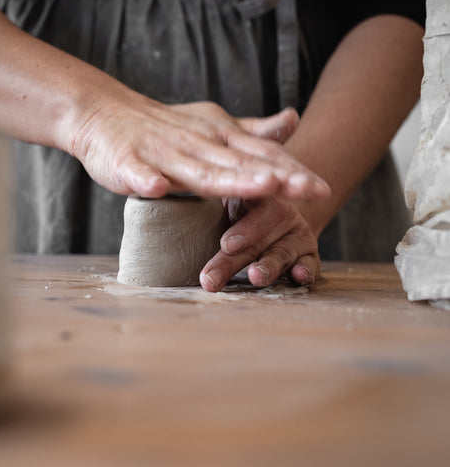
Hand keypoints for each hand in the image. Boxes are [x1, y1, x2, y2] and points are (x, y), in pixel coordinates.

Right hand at [71, 83, 329, 202]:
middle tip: (309, 189)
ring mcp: (160, 154)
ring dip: (228, 179)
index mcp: (216, 137)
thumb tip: (293, 120)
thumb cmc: (163, 127)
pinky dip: (145, 180)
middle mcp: (195, 144)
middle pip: (239, 165)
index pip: (259, 156)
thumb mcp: (212, 126)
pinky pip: (136, 173)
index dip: (290, 171)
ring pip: (198, 170)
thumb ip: (251, 131)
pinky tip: (156, 188)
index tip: (322, 187)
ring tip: (261, 186)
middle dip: (275, 178)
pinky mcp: (126, 163)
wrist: (103, 114)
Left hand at [199, 196, 319, 291]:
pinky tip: (300, 276)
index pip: (250, 207)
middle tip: (215, 277)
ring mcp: (296, 233)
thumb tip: (155, 188)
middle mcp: (280, 211)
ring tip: (256, 277)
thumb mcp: (222, 195)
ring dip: (271, 266)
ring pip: (283, 250)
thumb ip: (201, 192)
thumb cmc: (236, 206)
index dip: (243, 227)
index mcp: (254, 193)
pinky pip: (311, 262)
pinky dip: (307, 270)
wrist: (274, 210)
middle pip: (259, 236)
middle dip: (236, 260)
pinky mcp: (308, 253)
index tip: (226, 244)